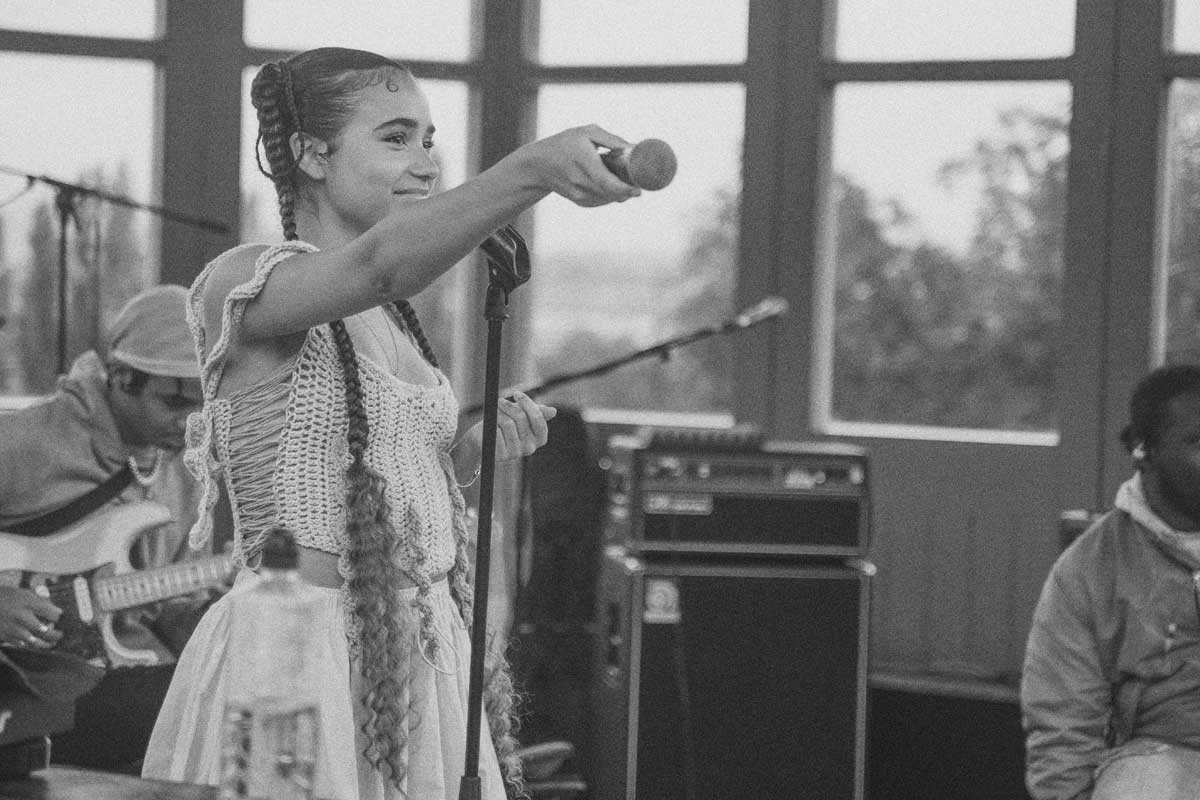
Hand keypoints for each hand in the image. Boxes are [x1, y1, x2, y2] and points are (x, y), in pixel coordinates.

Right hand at [0, 585, 62, 647]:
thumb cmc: (7, 596)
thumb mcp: (24, 592)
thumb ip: (40, 599)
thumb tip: (54, 608)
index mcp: (29, 603)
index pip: (52, 614)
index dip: (58, 616)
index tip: (60, 617)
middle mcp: (22, 617)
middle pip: (45, 631)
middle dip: (56, 634)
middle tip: (61, 634)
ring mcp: (13, 628)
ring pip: (34, 642)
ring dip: (45, 644)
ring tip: (52, 643)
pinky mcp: (5, 636)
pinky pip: (22, 644)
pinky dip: (31, 644)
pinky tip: (37, 643)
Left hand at [458, 392, 557, 474]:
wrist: (483, 439)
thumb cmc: (504, 424)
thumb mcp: (521, 415)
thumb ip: (537, 412)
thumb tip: (553, 411)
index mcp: (539, 438)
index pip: (538, 419)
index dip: (528, 404)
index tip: (516, 393)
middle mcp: (530, 448)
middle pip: (521, 418)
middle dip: (509, 406)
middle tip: (500, 402)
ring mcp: (517, 453)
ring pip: (508, 423)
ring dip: (498, 416)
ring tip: (494, 418)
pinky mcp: (502, 455)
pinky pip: (497, 432)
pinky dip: (491, 427)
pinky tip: (490, 431)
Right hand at [517, 125, 642, 206]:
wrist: (539, 165)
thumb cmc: (565, 144)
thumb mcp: (586, 133)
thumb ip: (610, 139)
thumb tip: (632, 147)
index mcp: (583, 161)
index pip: (607, 182)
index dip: (625, 188)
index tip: (639, 189)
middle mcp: (580, 181)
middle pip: (612, 193)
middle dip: (628, 190)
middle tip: (638, 183)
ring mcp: (579, 194)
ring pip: (609, 198)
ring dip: (620, 192)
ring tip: (623, 179)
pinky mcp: (579, 201)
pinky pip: (602, 201)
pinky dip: (611, 195)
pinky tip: (611, 185)